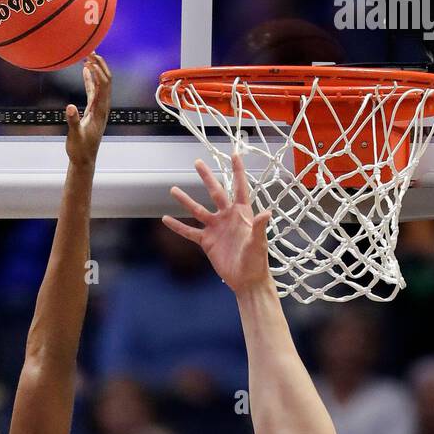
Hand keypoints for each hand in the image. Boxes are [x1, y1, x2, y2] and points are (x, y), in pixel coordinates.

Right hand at [65, 54, 111, 166]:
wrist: (84, 160)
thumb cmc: (80, 150)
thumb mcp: (75, 136)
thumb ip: (73, 121)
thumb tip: (70, 107)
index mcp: (100, 111)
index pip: (103, 86)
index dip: (98, 71)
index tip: (89, 59)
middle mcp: (102, 107)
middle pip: (105, 81)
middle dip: (100, 65)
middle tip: (91, 50)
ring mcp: (99, 108)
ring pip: (100, 84)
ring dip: (96, 69)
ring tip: (89, 54)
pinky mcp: (93, 110)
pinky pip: (93, 90)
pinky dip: (90, 79)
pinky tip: (85, 69)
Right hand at [163, 155, 270, 293]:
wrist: (246, 280)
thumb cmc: (256, 261)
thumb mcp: (258, 243)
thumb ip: (259, 227)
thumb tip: (267, 213)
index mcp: (242, 213)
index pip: (240, 187)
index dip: (237, 171)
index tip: (234, 154)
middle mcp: (227, 217)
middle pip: (216, 192)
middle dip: (207, 177)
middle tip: (197, 162)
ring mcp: (216, 228)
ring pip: (198, 210)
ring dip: (186, 201)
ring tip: (173, 189)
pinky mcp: (207, 242)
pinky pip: (190, 232)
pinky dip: (178, 227)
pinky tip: (166, 219)